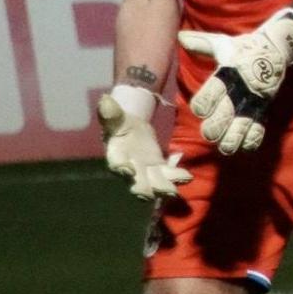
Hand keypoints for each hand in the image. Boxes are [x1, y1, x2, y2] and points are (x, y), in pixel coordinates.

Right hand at [97, 86, 191, 200]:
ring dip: (163, 188)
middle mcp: (130, 169)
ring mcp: (146, 171)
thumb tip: (104, 100)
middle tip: (150, 194)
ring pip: (154, 183)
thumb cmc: (120, 124)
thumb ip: (111, 112)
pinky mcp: (160, 168)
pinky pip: (169, 174)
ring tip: (173, 192)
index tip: (128, 170)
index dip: (121, 168)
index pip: (117, 163)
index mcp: (116, 155)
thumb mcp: (115, 117)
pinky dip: (177, 176)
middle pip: (135, 182)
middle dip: (143, 189)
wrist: (132, 128)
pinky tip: (187, 176)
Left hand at [178, 8, 292, 153]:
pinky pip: (259, 128)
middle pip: (225, 115)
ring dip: (231, 139)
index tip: (199, 109)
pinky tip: (243, 146)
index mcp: (228, 72)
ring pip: (242, 126)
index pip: (212, 93)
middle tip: (209, 133)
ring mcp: (254, 100)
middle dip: (214, 128)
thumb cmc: (244, 48)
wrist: (276, 48)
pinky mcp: (265, 107)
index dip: (202, 105)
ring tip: (224, 147)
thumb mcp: (222, 43)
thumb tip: (179, 37)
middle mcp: (241, 89)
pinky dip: (251, 140)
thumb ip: (200, 43)